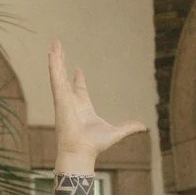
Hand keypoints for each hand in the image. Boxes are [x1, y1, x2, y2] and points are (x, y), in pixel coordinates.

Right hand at [47, 40, 138, 177]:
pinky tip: (51, 53)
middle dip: (62, 63)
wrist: (81, 151)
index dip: (78, 78)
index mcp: (83, 107)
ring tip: (54, 43)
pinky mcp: (59, 98)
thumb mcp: (116, 132)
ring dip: (56, 59)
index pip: (79, 89)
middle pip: (65, 77)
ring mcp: (63, 98)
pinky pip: (55, 78)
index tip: (78, 69)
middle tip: (59, 49)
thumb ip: (129, 127)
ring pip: (58, 74)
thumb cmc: (94, 145)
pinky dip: (53, 66)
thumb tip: (144, 127)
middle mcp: (71, 101)